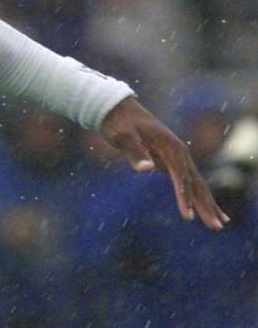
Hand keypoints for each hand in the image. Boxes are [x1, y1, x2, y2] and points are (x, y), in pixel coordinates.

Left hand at [100, 97, 228, 229]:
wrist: (118, 109)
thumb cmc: (118, 123)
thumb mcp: (122, 136)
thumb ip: (134, 152)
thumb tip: (147, 168)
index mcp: (170, 146)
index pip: (180, 176)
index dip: (184, 196)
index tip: (187, 216)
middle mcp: (179, 152)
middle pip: (195, 183)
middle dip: (205, 206)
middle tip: (216, 228)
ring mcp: (178, 157)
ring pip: (197, 184)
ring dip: (208, 205)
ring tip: (219, 225)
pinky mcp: (173, 162)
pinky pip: (191, 183)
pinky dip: (200, 197)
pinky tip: (207, 210)